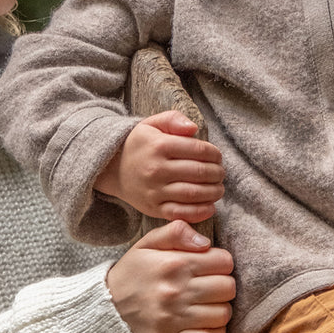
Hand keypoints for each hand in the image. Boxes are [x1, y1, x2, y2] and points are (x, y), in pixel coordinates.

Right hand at [96, 110, 224, 221]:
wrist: (112, 169)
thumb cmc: (139, 145)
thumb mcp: (151, 124)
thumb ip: (173, 119)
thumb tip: (193, 128)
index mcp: (159, 146)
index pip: (199, 150)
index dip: (215, 154)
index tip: (217, 157)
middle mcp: (156, 169)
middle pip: (200, 172)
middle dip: (217, 173)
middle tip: (220, 173)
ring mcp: (154, 191)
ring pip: (193, 194)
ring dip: (214, 192)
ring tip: (218, 188)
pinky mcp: (154, 208)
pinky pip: (181, 213)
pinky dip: (200, 212)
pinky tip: (210, 206)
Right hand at [106, 219, 234, 332]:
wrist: (105, 308)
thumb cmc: (132, 273)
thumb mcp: (147, 244)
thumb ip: (176, 232)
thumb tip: (205, 241)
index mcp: (174, 264)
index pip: (224, 262)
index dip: (221, 263)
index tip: (210, 268)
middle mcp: (176, 291)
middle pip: (228, 288)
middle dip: (222, 285)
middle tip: (208, 287)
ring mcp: (175, 319)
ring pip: (224, 314)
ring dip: (219, 309)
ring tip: (205, 305)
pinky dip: (215, 332)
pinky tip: (204, 324)